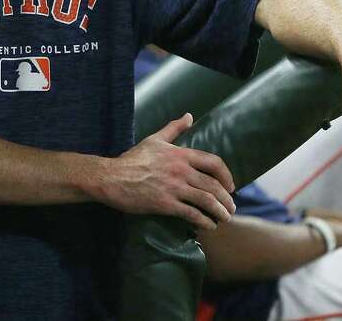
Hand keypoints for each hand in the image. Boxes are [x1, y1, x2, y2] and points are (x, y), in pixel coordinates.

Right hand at [96, 113, 236, 229]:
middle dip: (227, 199)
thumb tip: (189, 116)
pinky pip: (192, 214)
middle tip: (230, 207)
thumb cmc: (132, 159)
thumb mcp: (154, 139)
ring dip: (220, 212)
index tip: (230, 186)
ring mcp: (173, 188)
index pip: (213, 163)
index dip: (227, 176)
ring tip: (224, 218)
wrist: (111, 177)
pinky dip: (205, 221)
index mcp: (179, 154)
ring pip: (207, 201)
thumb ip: (173, 128)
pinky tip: (208, 225)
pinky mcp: (166, 204)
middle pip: (214, 185)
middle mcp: (180, 170)